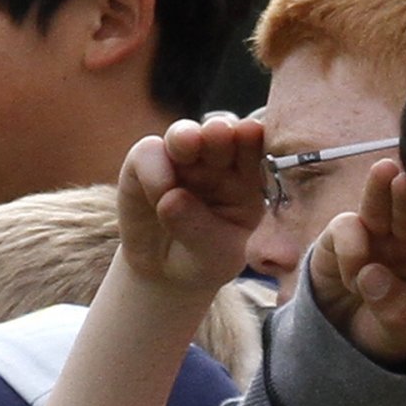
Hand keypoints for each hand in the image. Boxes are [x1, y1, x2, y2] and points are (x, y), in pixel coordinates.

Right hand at [118, 113, 267, 292]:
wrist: (166, 273)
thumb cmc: (206, 259)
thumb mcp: (216, 256)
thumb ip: (200, 229)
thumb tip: (171, 198)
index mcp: (250, 178)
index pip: (259, 151)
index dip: (256, 140)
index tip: (253, 134)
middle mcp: (218, 160)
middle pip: (223, 133)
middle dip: (220, 131)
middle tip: (219, 133)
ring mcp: (182, 158)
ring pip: (184, 134)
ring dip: (186, 136)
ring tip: (187, 144)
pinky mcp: (146, 162)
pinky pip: (149, 152)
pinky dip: (154, 169)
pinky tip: (160, 195)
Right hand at [307, 165, 405, 365]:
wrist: (351, 343)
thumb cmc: (392, 334)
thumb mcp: (403, 334)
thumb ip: (394, 309)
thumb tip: (370, 275)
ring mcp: (378, 236)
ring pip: (380, 208)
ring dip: (381, 191)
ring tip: (383, 172)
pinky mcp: (344, 237)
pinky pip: (347, 229)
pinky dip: (349, 245)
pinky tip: (352, 274)